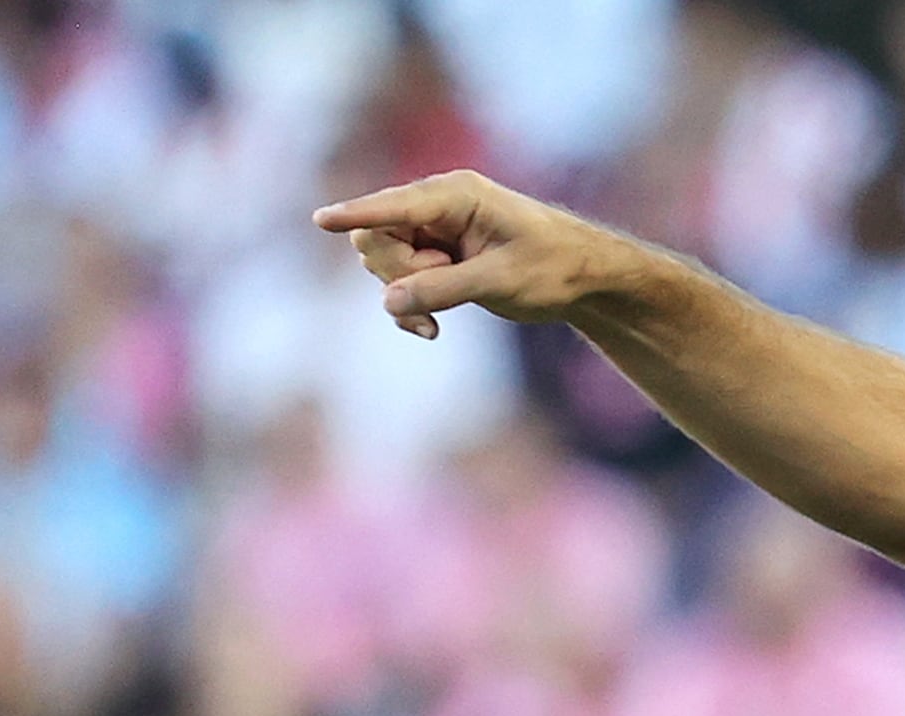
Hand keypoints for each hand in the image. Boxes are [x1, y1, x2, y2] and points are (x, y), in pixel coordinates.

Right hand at [311, 170, 618, 340]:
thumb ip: (444, 288)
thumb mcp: (501, 281)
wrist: (583, 279)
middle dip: (399, 275)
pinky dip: (410, 308)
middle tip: (440, 293)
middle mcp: (438, 207)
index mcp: (457, 195)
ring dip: (406, 297)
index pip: (394, 204)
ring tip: (440, 319)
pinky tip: (431, 330)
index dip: (358, 214)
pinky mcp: (435, 259)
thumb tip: (389, 300)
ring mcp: (433, 233)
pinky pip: (399, 283)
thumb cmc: (553, 268)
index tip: (321, 219)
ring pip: (383, 264)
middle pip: (378, 239)